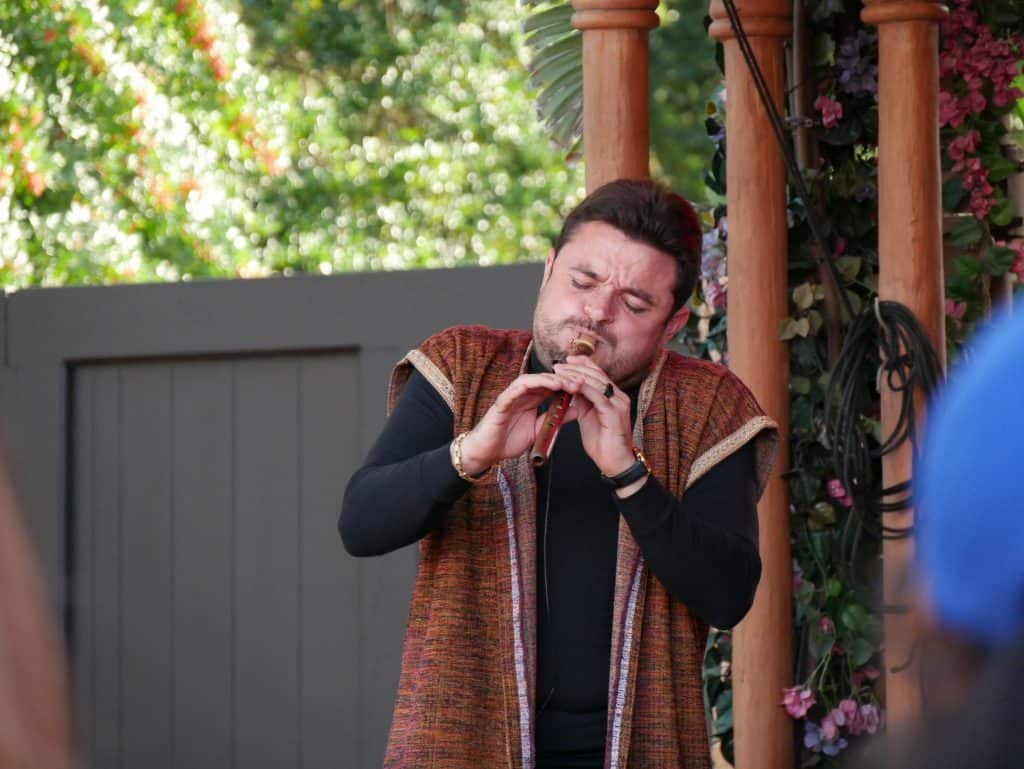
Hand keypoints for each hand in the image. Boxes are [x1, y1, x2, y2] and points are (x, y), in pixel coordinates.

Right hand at [459, 370, 578, 473]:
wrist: (487, 452)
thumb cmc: (508, 441)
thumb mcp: (540, 429)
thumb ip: (555, 419)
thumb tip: (576, 410)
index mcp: (532, 400)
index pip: (552, 386)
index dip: (569, 384)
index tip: (585, 387)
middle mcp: (522, 395)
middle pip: (544, 380)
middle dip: (563, 379)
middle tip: (580, 382)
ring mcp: (511, 397)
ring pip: (531, 380)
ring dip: (548, 379)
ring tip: (564, 383)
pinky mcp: (501, 403)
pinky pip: (514, 389)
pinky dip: (529, 384)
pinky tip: (542, 384)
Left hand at [554, 355, 635, 476]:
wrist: (615, 464)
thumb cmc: (603, 444)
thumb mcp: (588, 417)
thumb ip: (582, 402)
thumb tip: (569, 390)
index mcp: (613, 397)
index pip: (598, 373)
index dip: (583, 364)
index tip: (566, 361)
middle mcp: (618, 397)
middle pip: (597, 374)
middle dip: (576, 367)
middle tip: (559, 365)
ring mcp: (618, 403)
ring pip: (597, 381)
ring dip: (576, 375)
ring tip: (560, 372)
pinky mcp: (614, 413)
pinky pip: (597, 395)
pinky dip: (583, 388)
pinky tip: (570, 385)